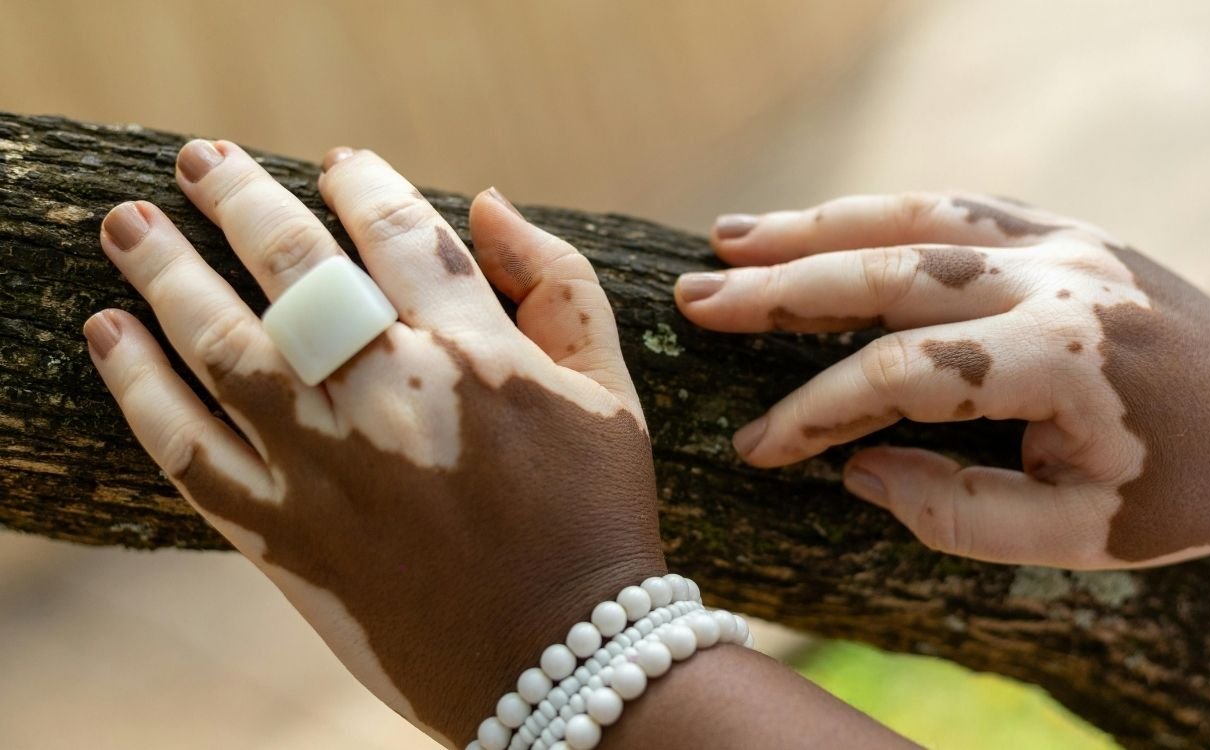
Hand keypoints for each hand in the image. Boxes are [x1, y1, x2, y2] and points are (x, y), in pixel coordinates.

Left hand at [83, 141, 663, 746]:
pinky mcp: (280, 534)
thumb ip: (558, 284)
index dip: (361, 184)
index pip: (398, 233)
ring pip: (218, 341)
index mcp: (475, 353)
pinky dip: (137, 385)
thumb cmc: (594, 517)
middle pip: (292, 265)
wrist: (558, 659)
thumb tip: (485, 203)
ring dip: (163, 270)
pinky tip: (108, 334)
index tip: (337, 163)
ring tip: (127, 224)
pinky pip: (186, 448)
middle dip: (239, 197)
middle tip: (199, 158)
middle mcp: (388, 393)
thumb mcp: (609, 391)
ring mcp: (322, 465)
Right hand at [676, 193, 1209, 568]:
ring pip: (915, 216)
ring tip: (729, 239)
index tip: (755, 446)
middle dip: (782, 287)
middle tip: (696, 300)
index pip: (903, 374)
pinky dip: (881, 215)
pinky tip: (823, 227)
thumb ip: (959, 514)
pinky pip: (956, 208)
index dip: (817, 412)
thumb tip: (857, 470)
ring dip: (816, 225)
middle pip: (890, 268)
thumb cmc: (1183, 491)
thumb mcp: (1079, 536)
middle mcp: (1057, 278)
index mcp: (1063, 358)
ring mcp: (1063, 240)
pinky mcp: (1065, 229)